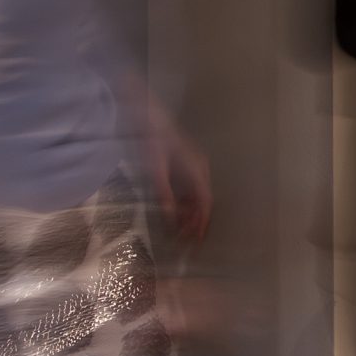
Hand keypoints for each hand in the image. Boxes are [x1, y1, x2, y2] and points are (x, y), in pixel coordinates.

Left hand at [151, 124, 210, 242]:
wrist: (149, 118)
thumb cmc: (153, 142)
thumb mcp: (156, 170)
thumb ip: (164, 194)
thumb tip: (170, 216)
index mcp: (197, 170)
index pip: (205, 201)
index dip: (202, 220)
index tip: (196, 238)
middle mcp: (200, 169)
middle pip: (203, 199)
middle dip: (195, 219)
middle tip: (185, 237)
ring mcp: (194, 165)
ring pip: (196, 194)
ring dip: (190, 211)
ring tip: (179, 226)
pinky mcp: (185, 163)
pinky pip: (190, 187)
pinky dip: (185, 200)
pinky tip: (174, 209)